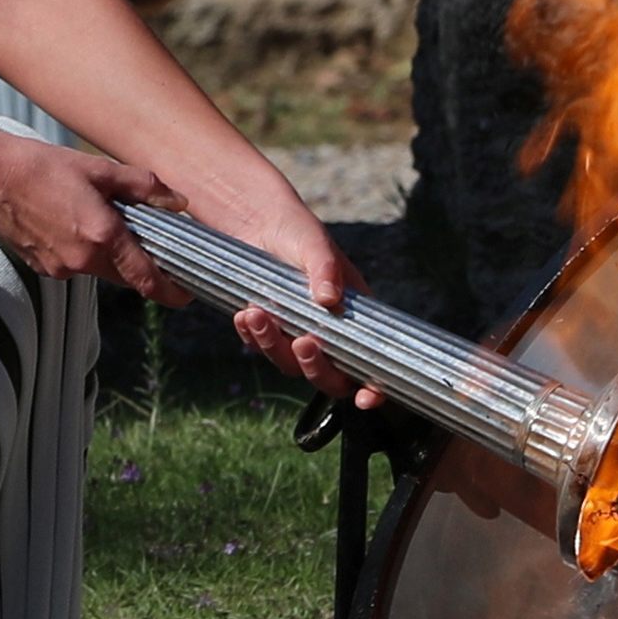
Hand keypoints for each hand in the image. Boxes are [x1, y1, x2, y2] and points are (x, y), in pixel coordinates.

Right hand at [0, 131, 190, 304]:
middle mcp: (82, 261)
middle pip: (126, 277)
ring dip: (110, 254)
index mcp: (102, 237)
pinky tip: (72, 222)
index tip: (188, 293)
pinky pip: (75, 265)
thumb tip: (178, 202)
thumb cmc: (44, 167)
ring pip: (100, 269)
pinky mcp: (42, 267)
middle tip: (154, 246)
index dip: (171, 291)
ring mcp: (60, 268)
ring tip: (102, 220)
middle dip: (142, 267)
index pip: (147, 280)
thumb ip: (143, 188)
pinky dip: (84, 251)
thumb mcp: (100, 169)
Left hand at [225, 195, 379, 412]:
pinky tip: (244, 313)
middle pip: (328, 375)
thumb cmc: (298, 231)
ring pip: (288, 363)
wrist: (256, 221)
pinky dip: (251, 335)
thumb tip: (329, 299)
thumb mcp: (315, 244)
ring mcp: (296, 332)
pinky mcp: (267, 328)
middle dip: (315, 368)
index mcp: (353, 316)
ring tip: (256, 314)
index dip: (372, 388)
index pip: (369, 363)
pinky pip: (260, 346)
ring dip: (273, 345)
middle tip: (303, 341)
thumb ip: (325, 268)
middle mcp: (327, 332)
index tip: (367, 397)